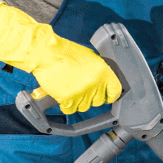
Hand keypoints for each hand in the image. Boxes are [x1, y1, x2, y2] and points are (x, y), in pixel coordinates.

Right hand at [0, 3, 121, 113]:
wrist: (46, 53)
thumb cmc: (65, 53)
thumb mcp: (89, 58)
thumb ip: (98, 71)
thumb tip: (102, 81)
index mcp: (103, 71)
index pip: (115, 91)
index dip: (111, 95)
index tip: (107, 97)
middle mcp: (95, 83)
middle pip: (98, 101)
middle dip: (91, 97)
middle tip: (82, 90)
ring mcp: (82, 92)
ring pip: (84, 107)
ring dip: (77, 101)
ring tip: (70, 89)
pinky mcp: (68, 98)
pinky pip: (70, 110)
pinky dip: (66, 105)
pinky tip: (63, 95)